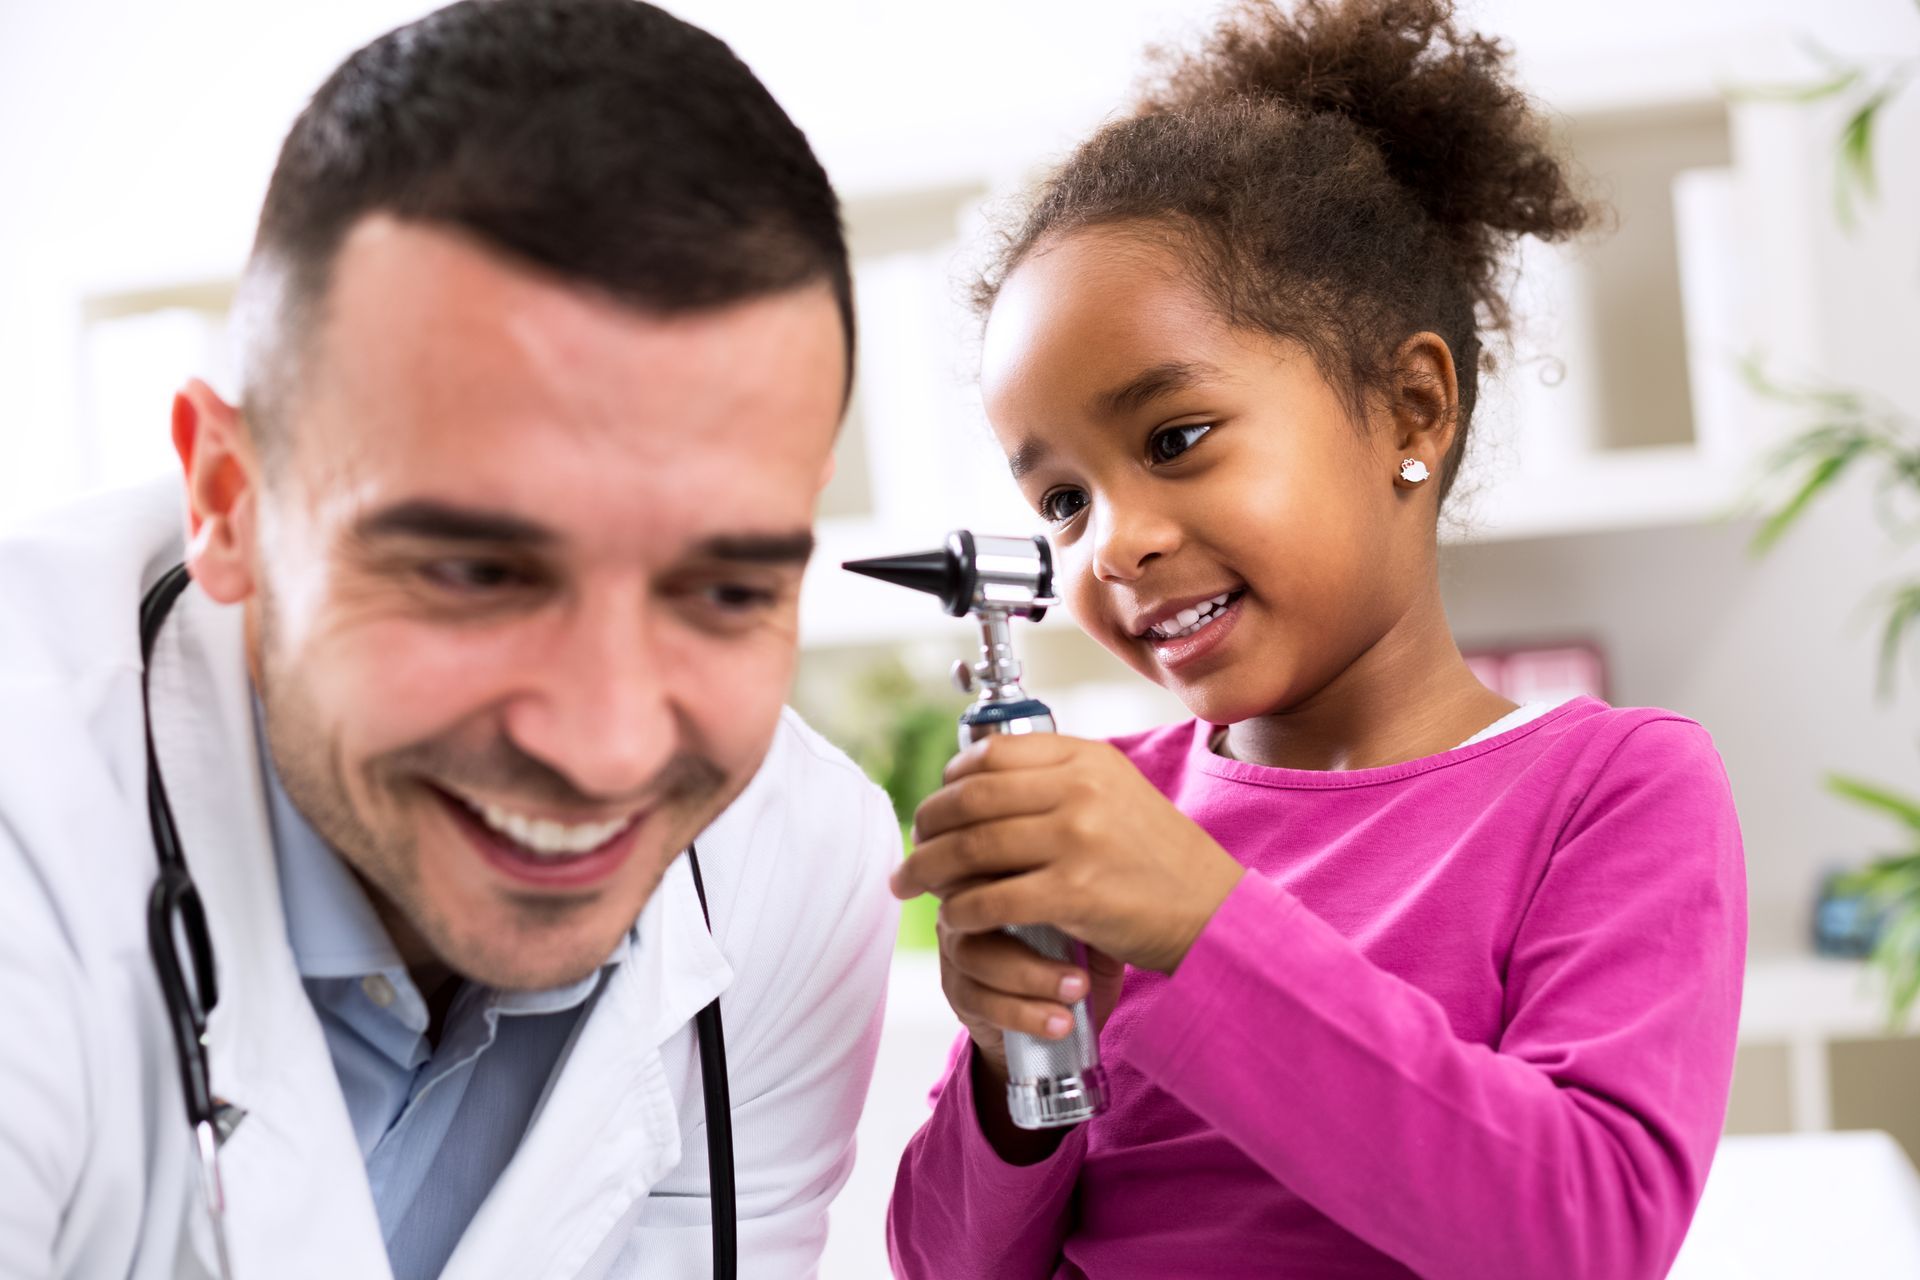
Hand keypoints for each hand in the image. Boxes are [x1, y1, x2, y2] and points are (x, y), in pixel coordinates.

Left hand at [895, 733, 1244, 980]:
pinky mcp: (1075, 892)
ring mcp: (1077, 839)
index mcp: (1087, 758)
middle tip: (911, 848)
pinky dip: (962, 910)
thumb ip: (1060, 781)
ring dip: (929, 869)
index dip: (950, 780)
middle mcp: (1080, 790)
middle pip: (971, 799)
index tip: (937, 804)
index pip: (993, 754)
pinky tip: (955, 917)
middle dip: (927, 825)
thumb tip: (982, 780)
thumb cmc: (1161, 860)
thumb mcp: (1118, 794)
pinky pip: (993, 899)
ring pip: (972, 848)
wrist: (1215, 913)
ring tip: (912, 884)